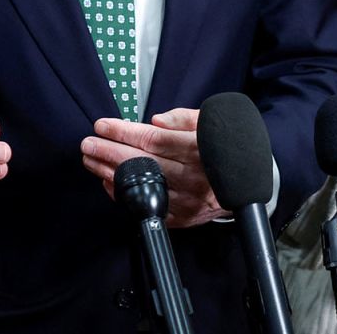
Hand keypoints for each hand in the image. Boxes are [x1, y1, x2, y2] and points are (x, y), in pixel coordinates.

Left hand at [81, 108, 225, 227]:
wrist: (247, 184)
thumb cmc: (222, 149)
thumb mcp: (209, 124)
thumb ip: (183, 118)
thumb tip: (155, 120)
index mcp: (199, 150)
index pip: (153, 140)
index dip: (124, 132)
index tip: (102, 125)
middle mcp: (193, 177)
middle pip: (142, 163)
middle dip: (109, 152)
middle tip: (88, 143)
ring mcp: (187, 200)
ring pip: (141, 186)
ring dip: (110, 173)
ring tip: (91, 160)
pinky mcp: (183, 218)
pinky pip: (147, 207)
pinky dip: (124, 196)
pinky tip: (109, 182)